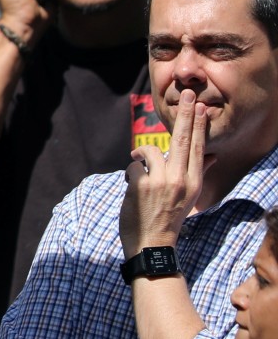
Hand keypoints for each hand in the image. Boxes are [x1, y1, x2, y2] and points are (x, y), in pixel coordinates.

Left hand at [121, 88, 208, 257]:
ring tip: (141, 170)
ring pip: (150, 151)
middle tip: (188, 94)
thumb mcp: (188, 196)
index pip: (197, 147)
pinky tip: (133, 189)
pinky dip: (130, 174)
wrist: (153, 244)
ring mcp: (161, 181)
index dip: (198, 125)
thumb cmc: (168, 218)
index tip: (200, 106)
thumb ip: (196, 173)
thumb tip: (209, 154)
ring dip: (141, 156)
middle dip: (185, 115)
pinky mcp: (141, 185)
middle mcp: (180, 179)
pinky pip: (132, 166)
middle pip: (182, 140)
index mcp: (193, 181)